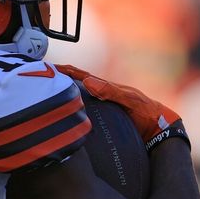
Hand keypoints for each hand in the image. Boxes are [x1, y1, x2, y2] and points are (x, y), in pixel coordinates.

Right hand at [55, 64, 189, 151]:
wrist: (160, 131)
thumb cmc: (148, 113)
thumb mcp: (131, 100)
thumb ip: (111, 91)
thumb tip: (87, 81)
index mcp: (106, 88)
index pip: (81, 76)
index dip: (66, 71)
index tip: (48, 67)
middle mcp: (101, 97)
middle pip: (75, 87)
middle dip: (58, 81)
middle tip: (39, 79)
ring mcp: (101, 109)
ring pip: (77, 101)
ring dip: (62, 97)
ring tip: (45, 96)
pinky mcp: (102, 122)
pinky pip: (82, 114)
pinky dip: (71, 112)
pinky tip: (62, 117)